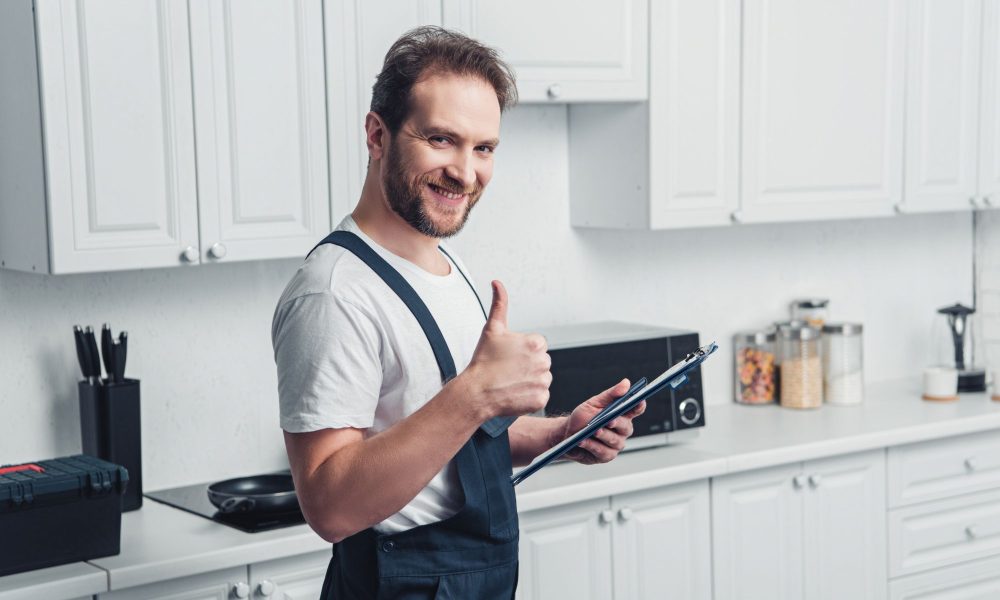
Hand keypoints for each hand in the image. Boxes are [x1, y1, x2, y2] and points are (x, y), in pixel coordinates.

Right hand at [465, 281, 551, 418]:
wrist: (476, 392)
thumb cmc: (483, 361)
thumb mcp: (492, 329)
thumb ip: (499, 304)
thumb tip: (497, 282)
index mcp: (536, 343)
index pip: (537, 346)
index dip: (522, 352)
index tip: (508, 358)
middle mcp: (544, 361)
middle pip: (541, 362)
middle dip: (528, 366)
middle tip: (508, 371)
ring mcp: (543, 381)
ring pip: (542, 378)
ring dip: (530, 381)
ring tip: (511, 382)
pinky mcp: (541, 399)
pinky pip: (540, 396)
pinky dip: (530, 396)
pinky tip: (515, 393)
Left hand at [554, 379, 645, 464]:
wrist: (566, 435)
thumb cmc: (582, 418)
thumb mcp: (594, 403)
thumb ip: (611, 394)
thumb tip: (626, 383)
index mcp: (622, 415)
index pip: (636, 409)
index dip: (639, 405)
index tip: (639, 400)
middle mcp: (622, 431)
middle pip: (626, 427)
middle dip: (617, 423)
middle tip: (609, 420)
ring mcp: (615, 444)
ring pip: (614, 441)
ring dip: (603, 435)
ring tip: (593, 431)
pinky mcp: (606, 456)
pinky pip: (602, 451)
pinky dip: (592, 445)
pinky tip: (583, 441)